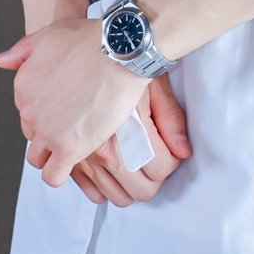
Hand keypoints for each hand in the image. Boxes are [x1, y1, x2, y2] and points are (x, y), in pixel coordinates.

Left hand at [0, 17, 144, 186]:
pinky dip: (59, 173)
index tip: (64, 104)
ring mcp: (49, 132)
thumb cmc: (93, 39)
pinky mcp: (69, 148)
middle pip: (32, 133)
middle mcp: (30, 112)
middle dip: (49, 130)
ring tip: (73, 143)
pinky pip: (53, 176)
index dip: (46, 108)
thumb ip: (23, 49)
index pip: (27, 110)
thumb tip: (1, 61)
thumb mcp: (52, 33)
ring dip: (51, 154)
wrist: (120, 51)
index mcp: (24, 86)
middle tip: (74, 120)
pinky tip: (73, 161)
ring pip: (37, 158)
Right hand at [70, 75, 192, 205]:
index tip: (171, 149)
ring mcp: (83, 160)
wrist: (89, 56)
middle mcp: (103, 153)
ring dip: (132, 184)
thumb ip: (171, 120)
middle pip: (141, 191)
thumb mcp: (154, 87)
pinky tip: (114, 168)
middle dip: (155, 176)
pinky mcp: (70, 160)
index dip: (173, 160)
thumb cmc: (122, 66)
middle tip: (157, 156)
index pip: (162, 169)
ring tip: (137, 161)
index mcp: (127, 136)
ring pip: (117, 197)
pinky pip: (92, 194)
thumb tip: (184, 151)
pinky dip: (105, 187)